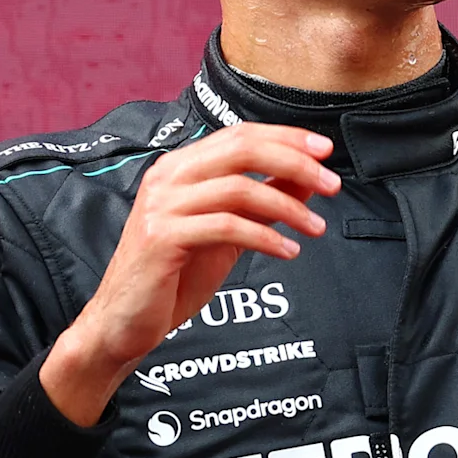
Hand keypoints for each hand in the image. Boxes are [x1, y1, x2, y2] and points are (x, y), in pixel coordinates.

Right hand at [41, 124, 337, 425]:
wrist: (124, 322)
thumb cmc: (173, 278)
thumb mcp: (226, 234)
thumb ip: (261, 203)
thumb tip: (307, 178)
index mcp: (180, 168)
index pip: (239, 135)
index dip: (286, 137)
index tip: (325, 150)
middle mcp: (167, 177)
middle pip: (241, 150)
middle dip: (294, 162)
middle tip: (333, 183)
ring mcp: (161, 205)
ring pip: (239, 188)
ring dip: (288, 207)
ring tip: (316, 228)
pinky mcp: (161, 237)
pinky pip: (226, 227)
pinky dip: (265, 237)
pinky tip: (288, 251)